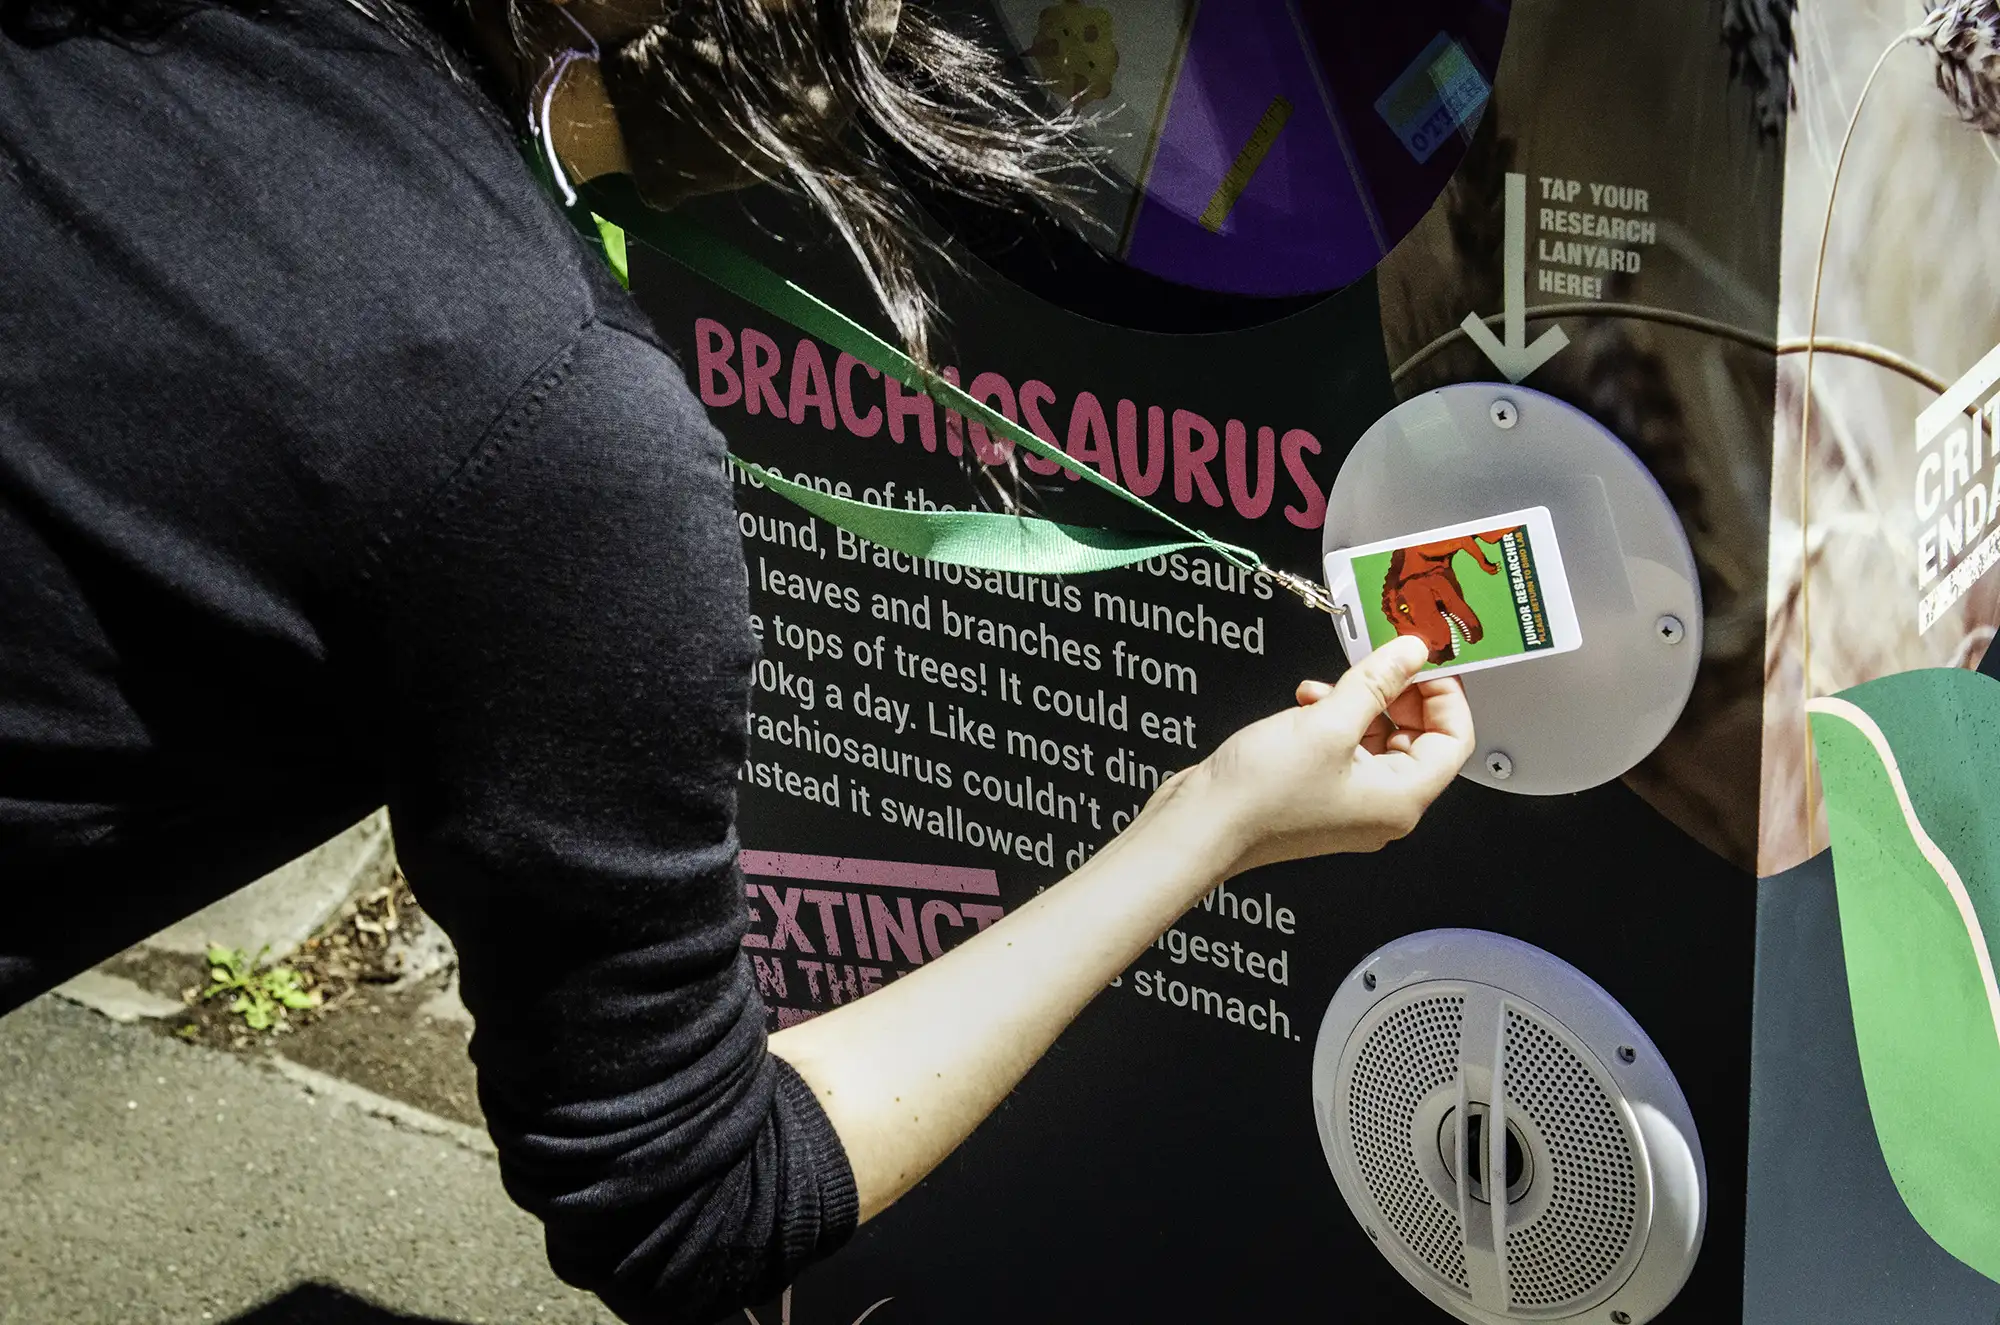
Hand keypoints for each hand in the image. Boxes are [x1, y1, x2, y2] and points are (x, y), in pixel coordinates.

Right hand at [1180, 635, 1473, 873]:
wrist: (1201, 825)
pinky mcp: (1320, 796)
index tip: (1424, 661)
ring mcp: (1350, 804)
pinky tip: (1308, 703)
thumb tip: (1410, 654)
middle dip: (1397, 695)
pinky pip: (1346, 750)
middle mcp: (1382, 808)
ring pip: (1378, 740)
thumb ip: (1376, 682)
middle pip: (1418, 739)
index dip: (1444, 694)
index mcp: (1401, 799)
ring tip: (1330, 686)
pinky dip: (1334, 720)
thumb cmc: (1259, 796)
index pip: (1454, 740)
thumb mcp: (1328, 722)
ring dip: (1359, 703)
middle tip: (1379, 663)